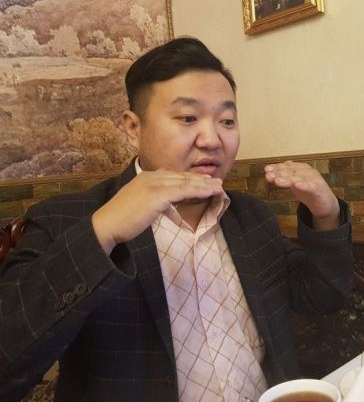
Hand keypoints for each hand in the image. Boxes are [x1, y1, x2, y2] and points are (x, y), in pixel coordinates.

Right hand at [92, 169, 223, 252]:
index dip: (190, 178)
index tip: (204, 181)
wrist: (106, 225)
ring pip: (186, 182)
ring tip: (219, 186)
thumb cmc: (121, 220)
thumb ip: (152, 199)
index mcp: (146, 177)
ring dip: (204, 184)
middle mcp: (151, 177)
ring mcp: (154, 184)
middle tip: (217, 182)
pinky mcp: (157, 194)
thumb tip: (165, 203)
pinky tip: (210, 192)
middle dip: (201, 179)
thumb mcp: (139, 204)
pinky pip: (184, 190)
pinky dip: (199, 190)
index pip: (174, 175)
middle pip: (182, 176)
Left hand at [264, 161, 339, 230]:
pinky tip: (297, 185)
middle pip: (292, 171)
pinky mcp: (320, 189)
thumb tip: (269, 174)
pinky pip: (311, 186)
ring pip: (300, 178)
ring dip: (288, 178)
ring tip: (277, 180)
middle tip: (269, 175)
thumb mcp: (294, 184)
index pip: (288, 166)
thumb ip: (283, 179)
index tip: (267, 170)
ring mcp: (315, 180)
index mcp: (302, 169)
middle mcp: (308, 172)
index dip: (277, 167)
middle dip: (280, 172)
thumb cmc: (309, 191)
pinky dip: (304, 185)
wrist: (325, 203)